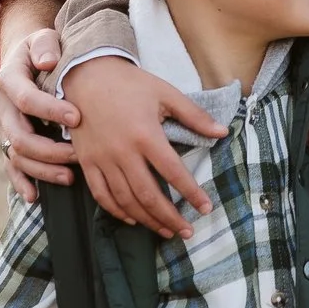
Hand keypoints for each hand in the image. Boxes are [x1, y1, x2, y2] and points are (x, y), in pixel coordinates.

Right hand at [0, 26, 79, 201]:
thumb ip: (45, 45)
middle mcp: (2, 108)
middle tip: (80, 155)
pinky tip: (36, 197)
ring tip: (70, 177)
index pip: (26, 99)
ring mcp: (4, 129)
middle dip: (50, 149)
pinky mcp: (9, 142)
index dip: (50, 110)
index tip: (78, 117)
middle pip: (19, 136)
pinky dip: (21, 184)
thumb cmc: (42, 48)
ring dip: (43, 169)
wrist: (25, 59)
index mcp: (9, 81)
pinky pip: (11, 168)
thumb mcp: (42, 37)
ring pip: (17, 157)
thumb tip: (49, 61)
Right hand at [66, 55, 227, 239]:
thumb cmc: (130, 84)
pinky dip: (117, 211)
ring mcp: (102, 160)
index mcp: (146, 135)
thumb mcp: (166, 93)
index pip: (173, 172)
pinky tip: (132, 218)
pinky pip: (101, 195)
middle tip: (186, 232)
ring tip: (165, 231)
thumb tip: (222, 133)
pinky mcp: (86, 162)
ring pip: (125, 200)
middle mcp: (123, 152)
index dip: (191, 193)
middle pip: (149, 195)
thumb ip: (194, 116)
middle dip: (170, 218)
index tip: (205, 208)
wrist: (86, 75)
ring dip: (147, 220)